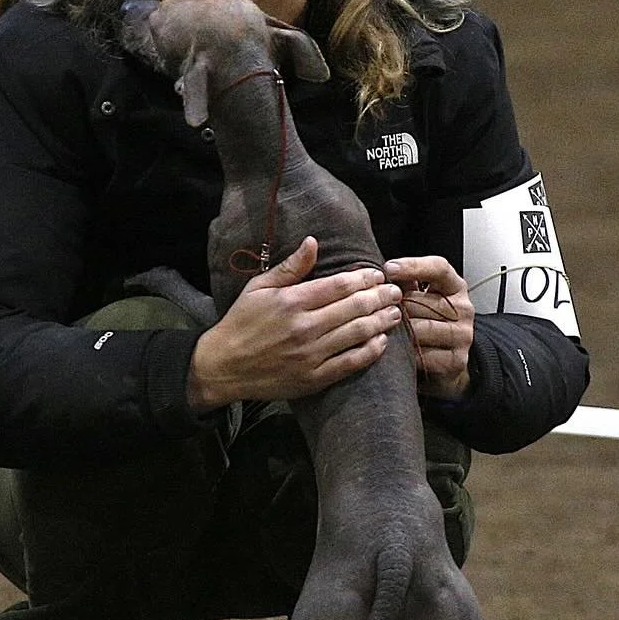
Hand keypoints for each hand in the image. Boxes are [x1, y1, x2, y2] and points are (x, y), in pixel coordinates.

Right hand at [186, 236, 403, 409]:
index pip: (339, 285)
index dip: (364, 279)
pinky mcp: (314, 378)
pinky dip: (370, 351)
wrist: (223, 367)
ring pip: (357, 334)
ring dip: (381, 321)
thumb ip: (290, 267)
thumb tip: (313, 242)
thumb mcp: (258, 288)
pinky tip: (381, 342)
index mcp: (292, 302)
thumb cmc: (241, 323)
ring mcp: (311, 355)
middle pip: (354, 307)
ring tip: (395, 313)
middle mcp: (304, 327)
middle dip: (380, 297)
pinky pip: (350, 363)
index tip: (378, 275)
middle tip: (395, 292)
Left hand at [383, 254, 474, 401]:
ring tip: (386, 331)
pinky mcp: (456, 360)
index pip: (438, 268)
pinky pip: (422, 354)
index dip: (412, 266)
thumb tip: (381, 272)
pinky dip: (406, 353)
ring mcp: (462, 335)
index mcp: (455, 287)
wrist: (447, 360)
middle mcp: (463, 309)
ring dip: (400, 331)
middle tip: (378, 310)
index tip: (388, 269)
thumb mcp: (421, 297)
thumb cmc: (429, 322)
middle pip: (421, 301)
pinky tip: (399, 351)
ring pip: (420, 328)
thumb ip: (406, 283)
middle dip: (397, 307)